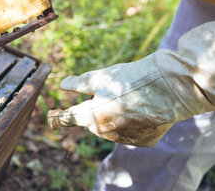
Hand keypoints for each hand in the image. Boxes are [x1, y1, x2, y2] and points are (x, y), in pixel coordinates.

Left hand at [47, 54, 193, 146]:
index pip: (68, 118)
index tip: (51, 117)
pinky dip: (133, 122)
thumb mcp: (100, 77)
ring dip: (114, 116)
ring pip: (112, 128)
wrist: (167, 89)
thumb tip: (62, 84)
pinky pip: (131, 132)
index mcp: (90, 115)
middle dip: (95, 110)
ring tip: (129, 98)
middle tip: (108, 94)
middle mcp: (105, 132)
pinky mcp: (143, 142)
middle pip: (92, 121)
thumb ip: (79, 83)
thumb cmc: (130, 79)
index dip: (58, 117)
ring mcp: (124, 139)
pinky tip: (143, 109)